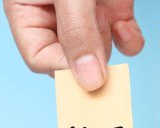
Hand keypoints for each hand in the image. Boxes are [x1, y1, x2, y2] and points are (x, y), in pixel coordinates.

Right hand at [4, 0, 143, 90]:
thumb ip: (77, 33)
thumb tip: (89, 82)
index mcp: (29, 13)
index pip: (40, 59)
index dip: (63, 70)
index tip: (87, 78)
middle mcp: (58, 20)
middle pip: (74, 61)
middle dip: (92, 61)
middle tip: (106, 63)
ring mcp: (88, 17)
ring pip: (101, 53)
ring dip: (111, 46)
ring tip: (112, 23)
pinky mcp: (114, 12)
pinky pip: (124, 40)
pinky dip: (130, 38)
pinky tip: (125, 26)